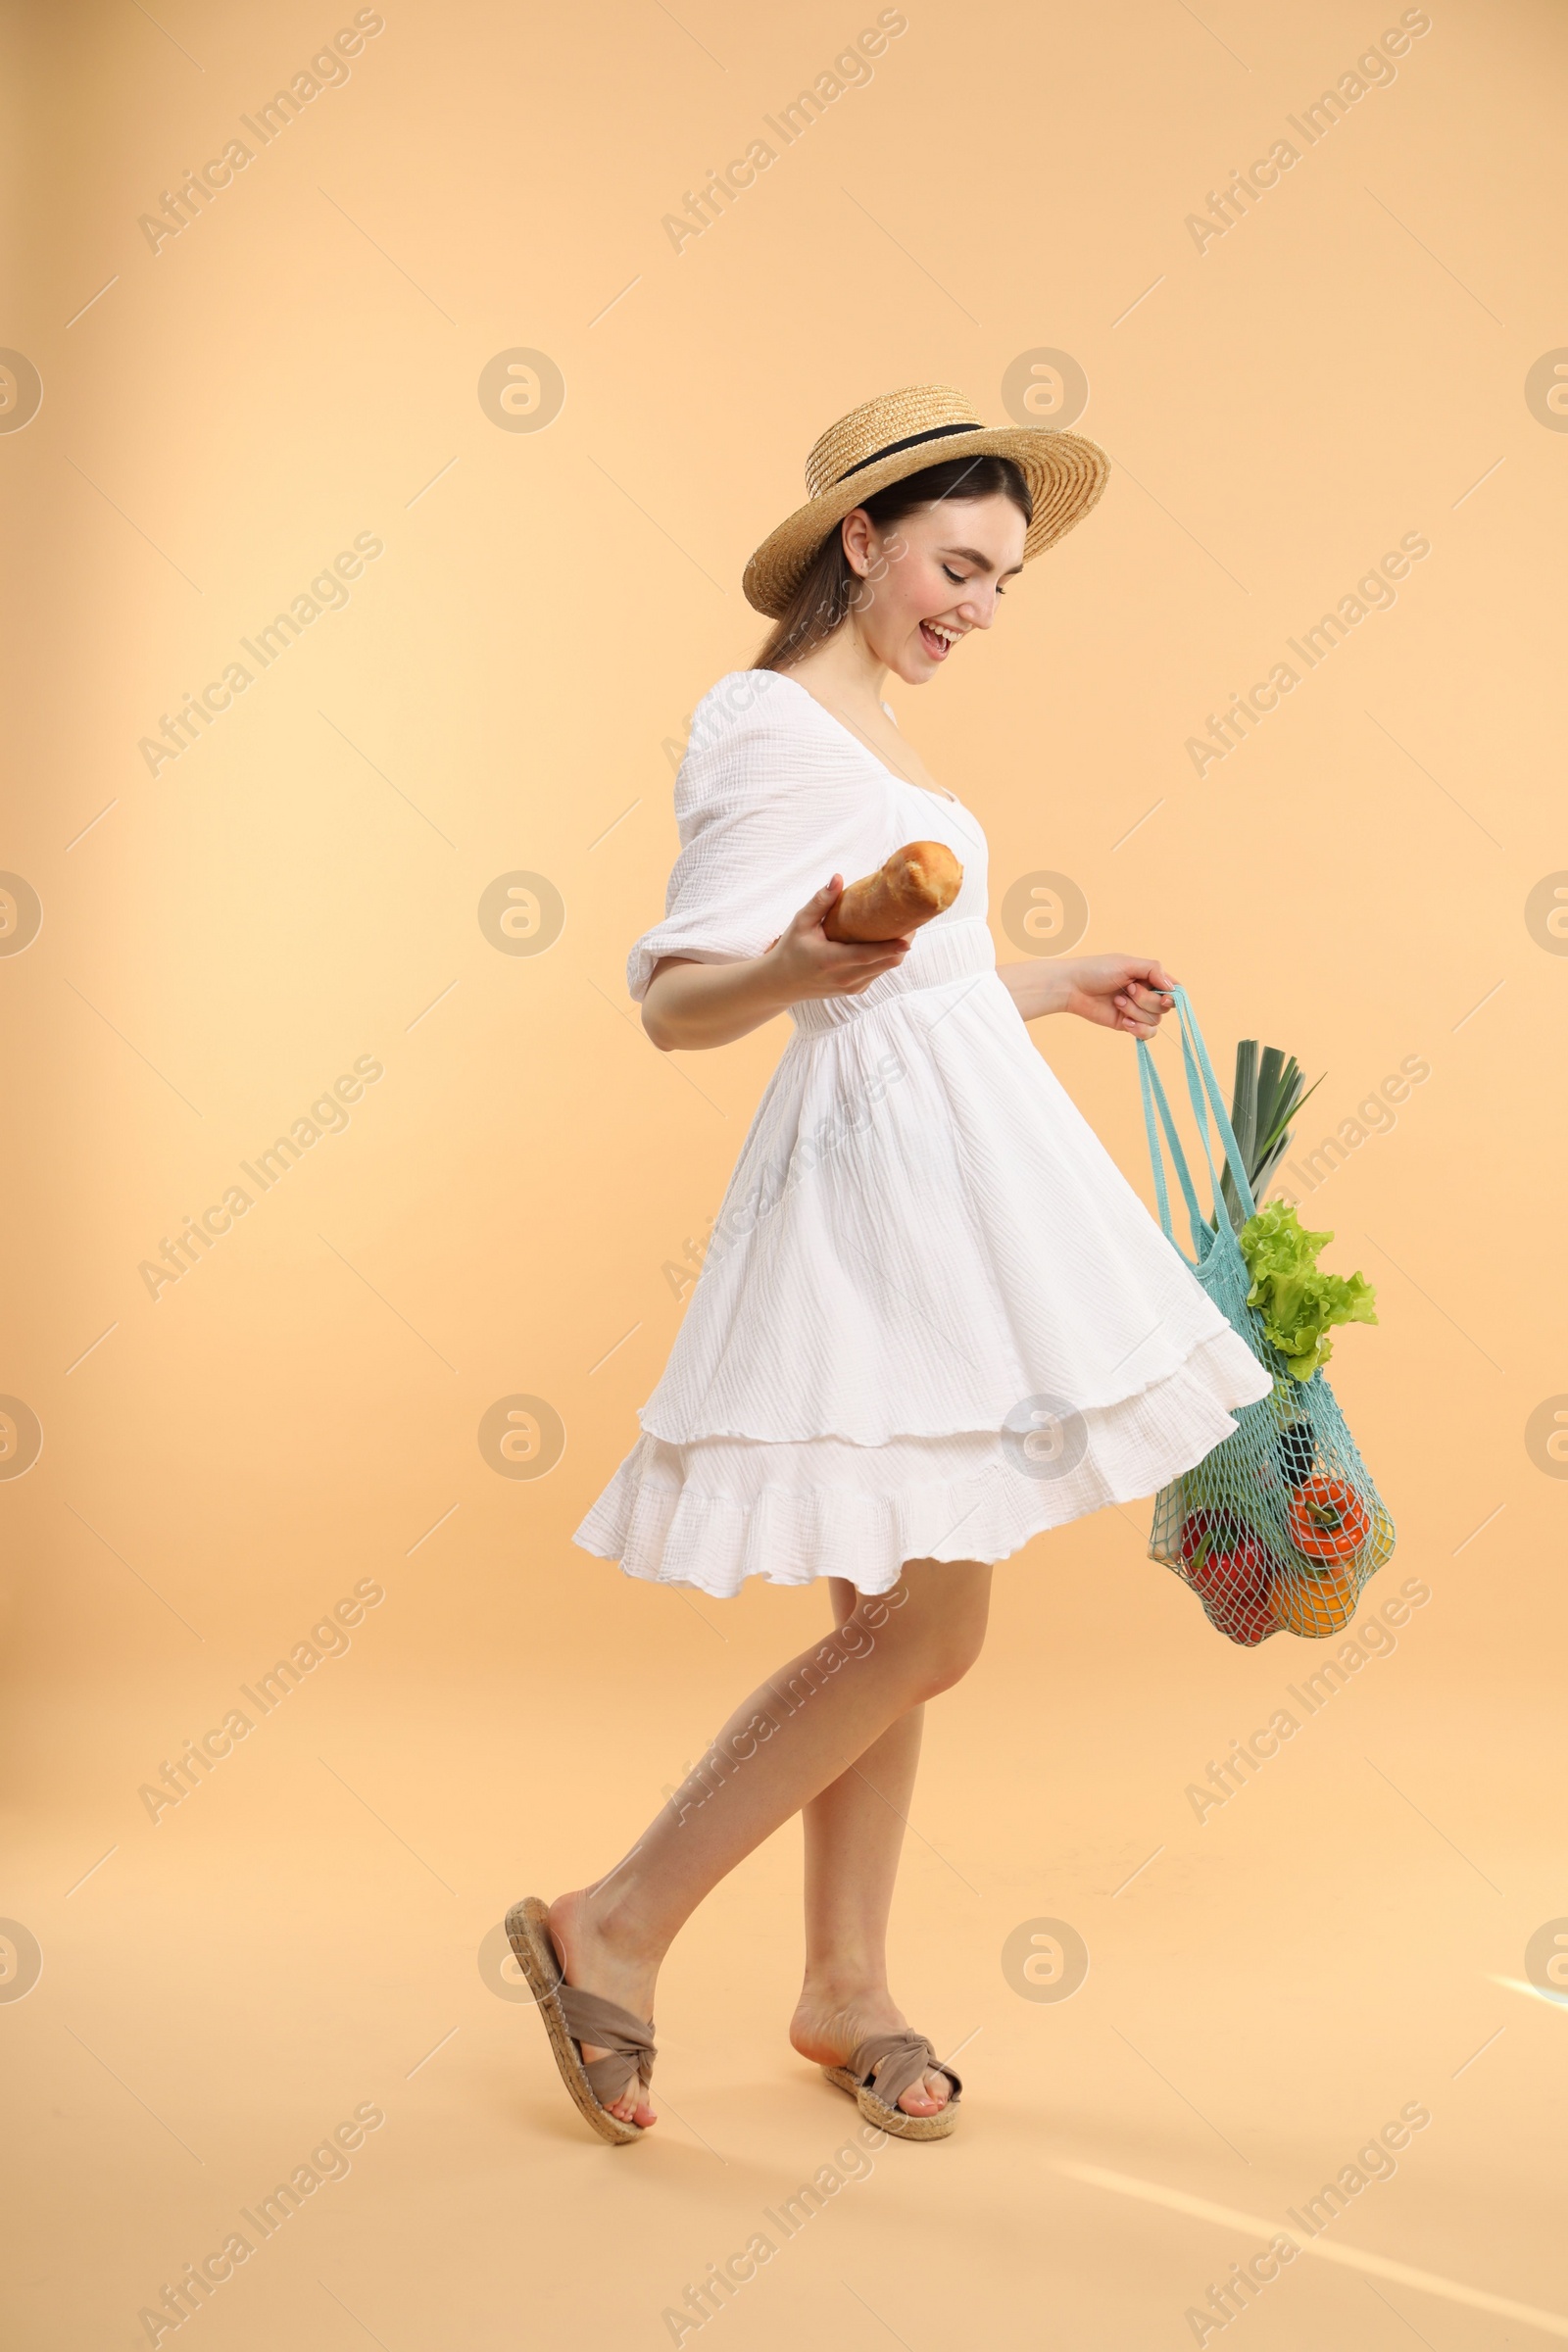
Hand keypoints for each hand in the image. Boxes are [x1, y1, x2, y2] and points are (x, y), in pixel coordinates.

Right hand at [761, 877, 912, 1002]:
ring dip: (898, 950)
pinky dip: (887, 958)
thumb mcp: (800, 923)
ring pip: (886, 969)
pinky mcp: (855, 990)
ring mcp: (852, 987)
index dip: (890, 947)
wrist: (782, 983)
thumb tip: (838, 877)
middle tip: (913, 920)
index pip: (867, 955)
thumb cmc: (791, 949)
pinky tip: (891, 941)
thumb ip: (820, 902)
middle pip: (885, 963)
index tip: (909, 936)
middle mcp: (845, 978)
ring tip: (907, 926)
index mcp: (831, 961)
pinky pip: (878, 973)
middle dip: (903, 943)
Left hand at [1062, 953, 1179, 1038]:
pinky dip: (1138, 1029)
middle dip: (1146, 1000)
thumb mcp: (1128, 963)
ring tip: (1117, 1002)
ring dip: (1136, 1012)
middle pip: (1165, 1007)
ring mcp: (1137, 1010)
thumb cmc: (1097, 970)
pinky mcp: (1127, 1025)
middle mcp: (1146, 993)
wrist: (1072, 987)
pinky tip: (1124, 1022)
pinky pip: (1147, 1034)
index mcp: (1149, 976)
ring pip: (1155, 1020)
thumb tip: (1173, 988)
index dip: (1173, 995)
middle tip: (1128, 989)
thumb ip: (1153, 970)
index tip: (1164, 995)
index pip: (1174, 988)